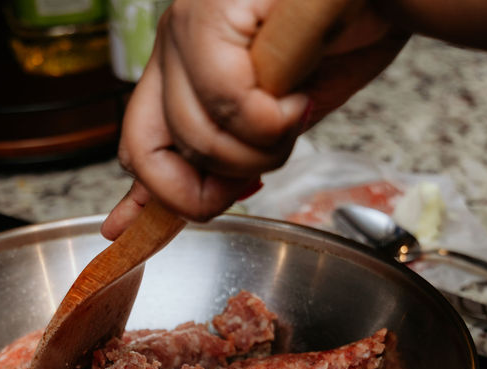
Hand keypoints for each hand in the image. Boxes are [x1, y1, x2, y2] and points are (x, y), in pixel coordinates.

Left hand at [102, 0, 408, 239]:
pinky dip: (273, 119)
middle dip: (211, 187)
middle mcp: (173, 39)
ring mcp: (188, 21)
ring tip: (296, 113)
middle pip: (146, 153)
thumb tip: (187, 208)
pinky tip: (299, 96)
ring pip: (195, 134)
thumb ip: (232, 156)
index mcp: (182, 63)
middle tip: (263, 166)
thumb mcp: (282, 116)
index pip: (137, 143)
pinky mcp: (213, 10)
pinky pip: (228, 103)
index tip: (138, 229)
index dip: (147, 195)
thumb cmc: (350, 36)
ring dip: (260, 149)